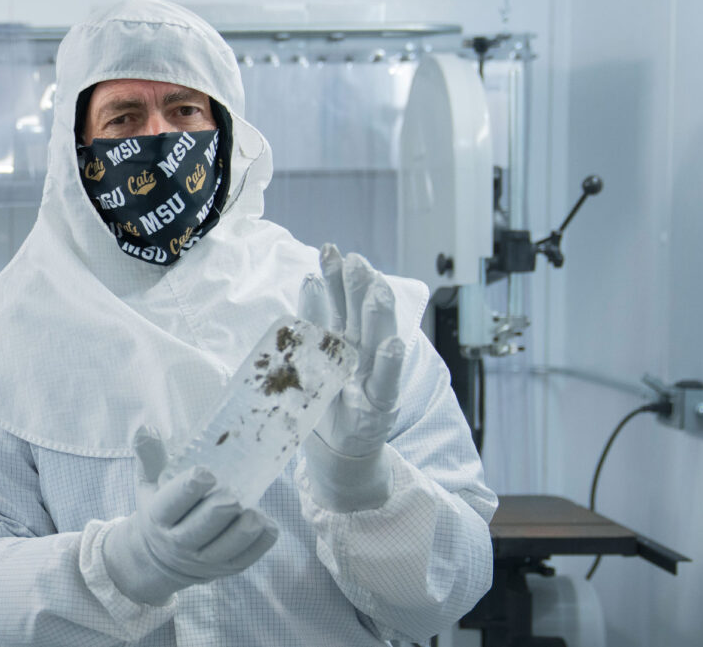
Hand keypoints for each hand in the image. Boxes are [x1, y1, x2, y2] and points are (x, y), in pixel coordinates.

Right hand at [101, 427, 279, 605]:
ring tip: (254, 511)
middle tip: (232, 495)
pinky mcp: (227, 569)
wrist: (160, 559)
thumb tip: (147, 427)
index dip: (191, 487)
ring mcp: (205, 560)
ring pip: (229, 545)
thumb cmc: (161, 510)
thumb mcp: (148, 484)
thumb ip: (150, 455)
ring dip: (245, 527)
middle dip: (221, 509)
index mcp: (159, 517)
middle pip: (203, 526)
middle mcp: (179, 543)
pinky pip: (249, 557)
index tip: (206, 473)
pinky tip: (265, 523)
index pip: (173, 503)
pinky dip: (261, 540)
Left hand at [296, 245, 407, 508]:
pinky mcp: (380, 406)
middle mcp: (363, 354)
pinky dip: (391, 363)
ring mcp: (374, 378)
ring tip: (377, 288)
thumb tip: (308, 280)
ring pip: (378, 341)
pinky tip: (395, 342)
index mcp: (345, 341)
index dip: (336, 278)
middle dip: (358, 287)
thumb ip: (312, 325)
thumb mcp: (311, 362)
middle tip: (353, 259)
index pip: (340, 303)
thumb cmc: (323, 404)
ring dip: (378, 314)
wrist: (334, 452)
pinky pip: (386, 382)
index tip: (330, 251)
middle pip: (361, 315)